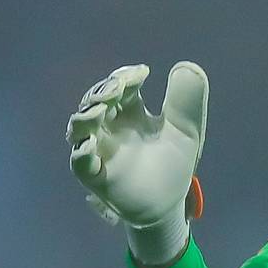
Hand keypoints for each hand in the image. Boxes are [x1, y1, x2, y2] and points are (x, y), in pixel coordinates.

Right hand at [66, 62, 207, 228]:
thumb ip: (186, 100)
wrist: (169, 202)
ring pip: (80, 128)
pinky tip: (91, 146)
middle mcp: (110, 127)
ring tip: (102, 109)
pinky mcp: (96, 177)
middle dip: (103, 91)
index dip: (126, 76)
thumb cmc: (172, 162)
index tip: (143, 73)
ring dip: (87, 116)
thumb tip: (187, 65)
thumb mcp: (186, 129)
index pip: (120, 86)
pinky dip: (82, 154)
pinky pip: (81, 164)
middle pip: (95, 101)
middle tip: (119, 87)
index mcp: (131, 112)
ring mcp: (99, 151)